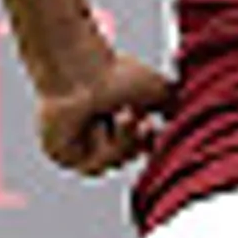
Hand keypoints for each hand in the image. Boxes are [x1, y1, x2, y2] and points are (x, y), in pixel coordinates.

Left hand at [35, 35, 172, 182]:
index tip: (154, 126)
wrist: (82, 70)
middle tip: (139, 120)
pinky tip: (96, 124)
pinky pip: (90, 166)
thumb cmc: (116, 73)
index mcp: (117, 115)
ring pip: (111, 163)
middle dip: (136, 140)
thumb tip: (176, 118)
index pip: (138, 144)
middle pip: (128, 156)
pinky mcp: (61, 153)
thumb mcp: (157, 89)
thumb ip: (171, 107)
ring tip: (120, 115)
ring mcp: (78, 143)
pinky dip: (100, 148)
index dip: (149, 141)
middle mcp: (97, 128)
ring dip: (122, 142)